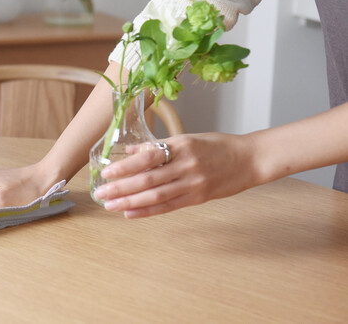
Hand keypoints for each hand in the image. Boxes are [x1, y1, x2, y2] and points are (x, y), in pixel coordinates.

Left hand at [93, 133, 265, 217]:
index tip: (107, 171)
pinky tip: (130, 213)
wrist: (250, 159)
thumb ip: (160, 146)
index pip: (148, 157)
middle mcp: (186, 166)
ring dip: (130, 201)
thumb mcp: (188, 138)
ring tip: (110, 205)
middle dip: (121, 187)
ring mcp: (193, 184)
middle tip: (101, 193)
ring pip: (156, 196)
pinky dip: (147, 211)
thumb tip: (131, 151)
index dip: (126, 166)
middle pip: (148, 180)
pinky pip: (168, 207)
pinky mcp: (198, 198)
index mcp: (182, 146)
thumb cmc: (218, 146)